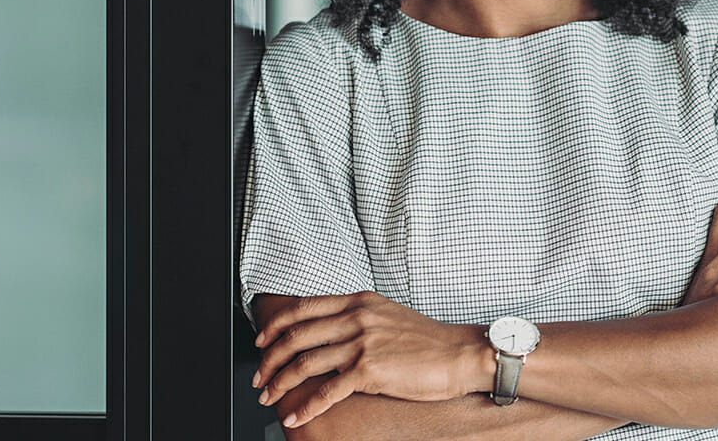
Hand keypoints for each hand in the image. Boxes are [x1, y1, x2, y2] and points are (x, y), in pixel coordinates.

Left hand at [251, 291, 483, 428]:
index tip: (261, 342)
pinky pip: (327, 391)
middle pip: (296, 336)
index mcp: (357, 302)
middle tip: (258, 377)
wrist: (459, 355)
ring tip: (268, 397)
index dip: (275, 326)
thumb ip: (356, 318)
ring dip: (280, 382)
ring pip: (305, 363)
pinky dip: (305, 406)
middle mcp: (355, 318)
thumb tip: (328, 333)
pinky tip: (294, 416)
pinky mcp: (369, 370)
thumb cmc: (427, 341)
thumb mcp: (386, 315)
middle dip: (269, 359)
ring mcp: (361, 343)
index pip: (302, 309)